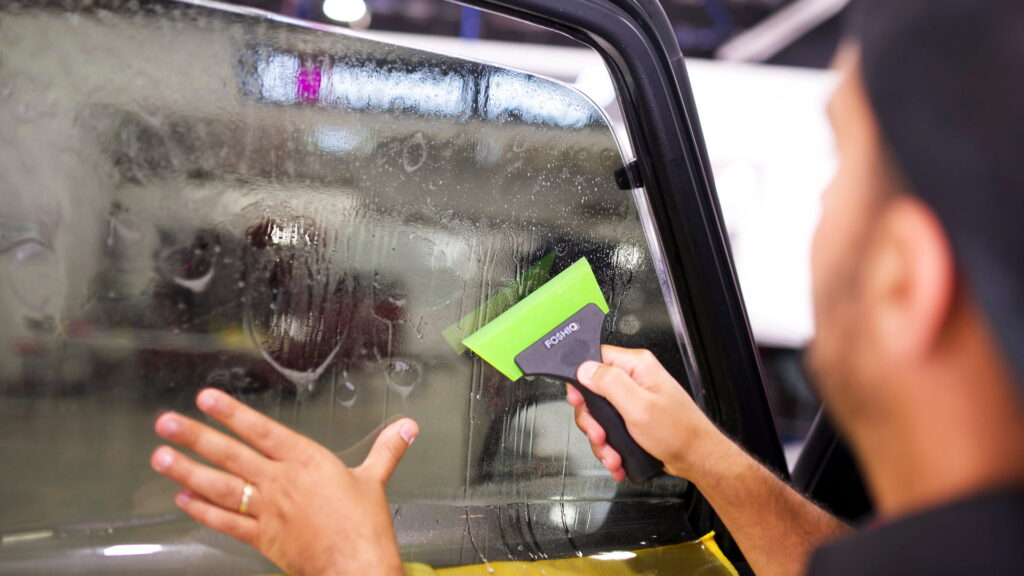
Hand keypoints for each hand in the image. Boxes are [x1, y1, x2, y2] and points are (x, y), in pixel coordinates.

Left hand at [150, 388, 417, 575]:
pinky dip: (202, 510)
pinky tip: (184, 498)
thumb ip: (386, 450)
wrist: (356, 565)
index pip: (262, 430)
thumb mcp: (375, 480)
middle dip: (195, 436)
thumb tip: (407, 427)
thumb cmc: (364, 525)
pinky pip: (226, 521)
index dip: (232, 413)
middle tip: (166, 423)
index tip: (206, 399)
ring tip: (161, 457)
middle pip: (231, 454)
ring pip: (220, 486)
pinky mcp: (262, 537)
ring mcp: (268, 510)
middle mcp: (281, 482)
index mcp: (306, 461)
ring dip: (187, 471)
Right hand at [566, 345, 720, 481]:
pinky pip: (610, 428)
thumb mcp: (639, 407)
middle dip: (592, 420)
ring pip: (599, 415)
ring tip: (612, 453)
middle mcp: (635, 379)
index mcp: (638, 366)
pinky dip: (610, 446)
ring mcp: (634, 399)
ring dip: (601, 439)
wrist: (696, 458)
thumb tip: (584, 369)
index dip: (582, 379)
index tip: (581, 401)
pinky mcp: (633, 417)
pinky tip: (617, 457)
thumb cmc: (679, 433)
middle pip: (593, 391)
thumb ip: (610, 383)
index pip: (596, 358)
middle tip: (600, 434)